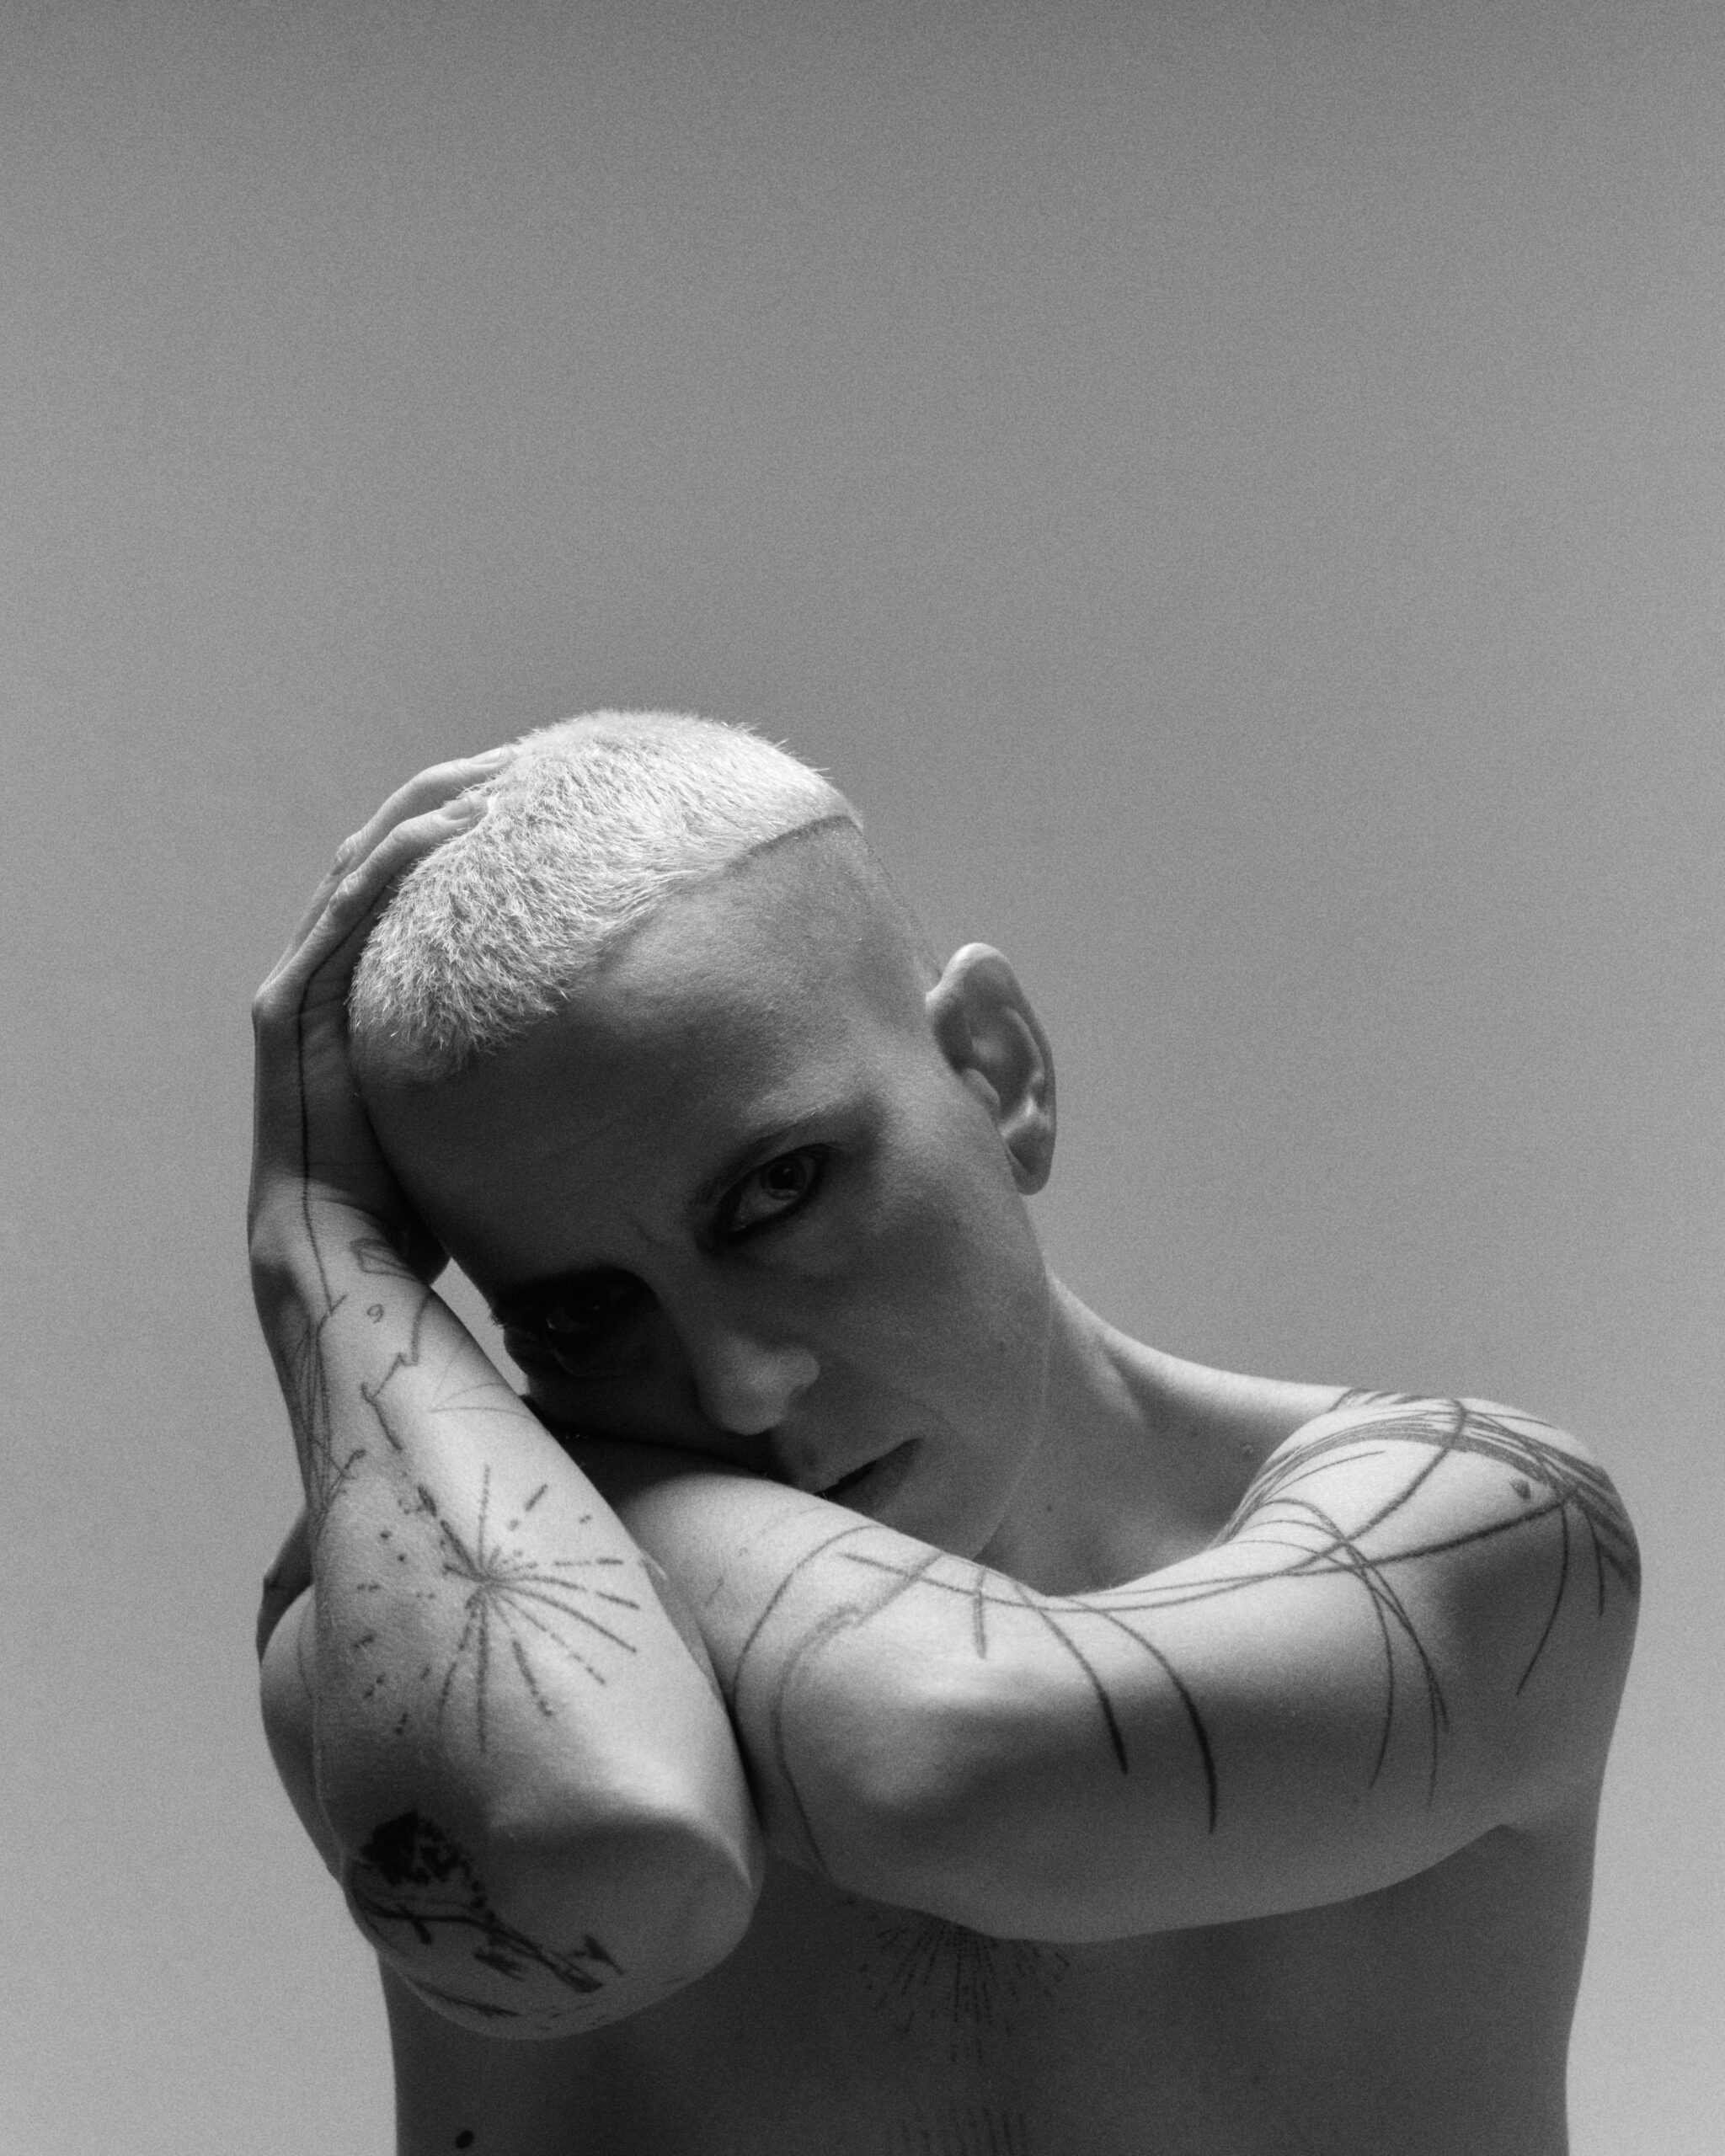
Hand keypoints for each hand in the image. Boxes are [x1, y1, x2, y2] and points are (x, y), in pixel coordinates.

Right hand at [248, 747, 514, 1271]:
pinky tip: (456, 827)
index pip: (411, 879)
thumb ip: (515, 1059)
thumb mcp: (479, 1099)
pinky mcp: (293, 1009)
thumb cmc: (421, 1193)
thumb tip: (619, 1049)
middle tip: (526, 759)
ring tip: (501, 772)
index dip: (462, 826)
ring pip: (364, 863)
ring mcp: (302, 986)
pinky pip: (351, 911)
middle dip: (451, 796)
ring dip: (432, 809)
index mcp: (363, 988)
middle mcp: (324, 973)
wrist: (350, 1248)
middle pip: (385, 850)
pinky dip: (400, 860)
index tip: (534, 792)